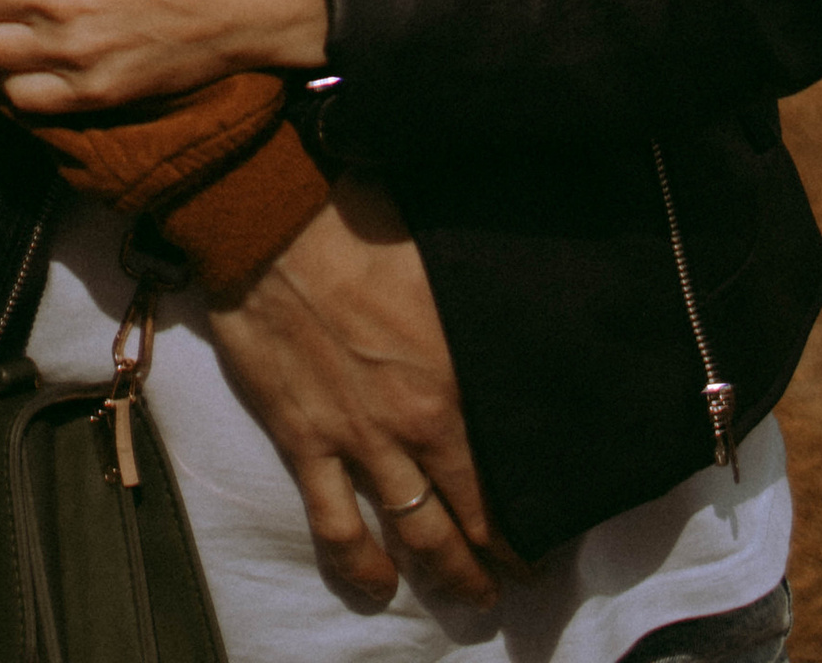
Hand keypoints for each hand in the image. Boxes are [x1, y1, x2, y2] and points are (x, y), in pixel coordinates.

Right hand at [207, 180, 502, 611]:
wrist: (273, 225)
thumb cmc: (359, 227)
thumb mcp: (439, 266)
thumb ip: (470, 314)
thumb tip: (509, 320)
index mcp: (451, 382)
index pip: (501, 469)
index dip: (527, 513)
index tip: (548, 529)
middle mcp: (411, 425)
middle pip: (468, 516)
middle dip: (499, 558)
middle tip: (520, 580)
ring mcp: (357, 441)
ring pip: (414, 534)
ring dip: (447, 574)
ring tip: (471, 596)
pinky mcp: (304, 442)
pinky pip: (335, 526)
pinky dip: (360, 566)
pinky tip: (379, 588)